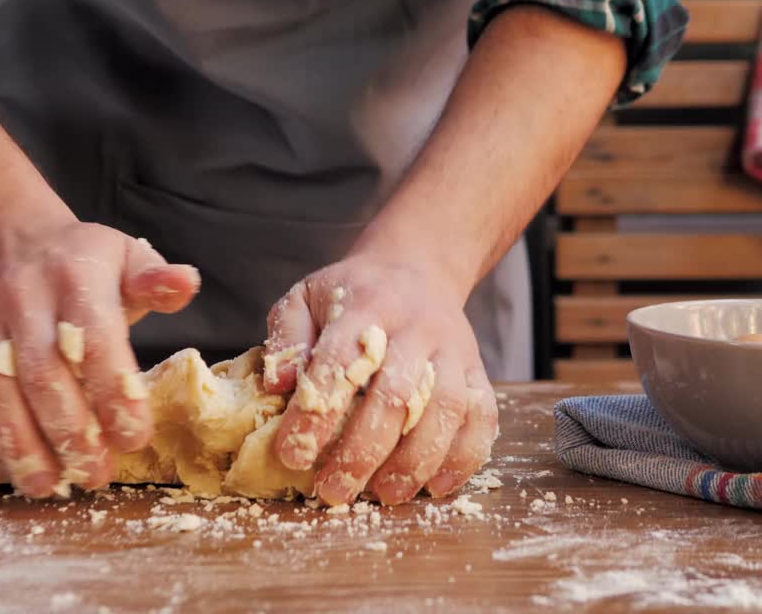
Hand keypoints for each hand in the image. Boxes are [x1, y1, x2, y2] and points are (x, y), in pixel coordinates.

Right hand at [0, 218, 198, 497]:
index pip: (93, 338)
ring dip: (22, 446)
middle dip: (69, 432)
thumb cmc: (79, 260)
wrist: (4, 237)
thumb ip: (155, 280)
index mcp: (74, 276)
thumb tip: (186, 284)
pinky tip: (13, 471)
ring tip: (49, 485)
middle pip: (42, 374)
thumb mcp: (125, 255)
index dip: (113, 390)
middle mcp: (24, 301)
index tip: (135, 437)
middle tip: (96, 474)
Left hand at [264, 256, 498, 505]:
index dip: (316, 415)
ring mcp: (453, 349)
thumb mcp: (306, 297)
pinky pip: (483, 416)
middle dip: (363, 451)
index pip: (340, 365)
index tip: (292, 455)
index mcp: (364, 307)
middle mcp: (415, 327)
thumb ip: (288, 337)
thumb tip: (278, 385)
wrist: (418, 266)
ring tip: (386, 495)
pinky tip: (437, 487)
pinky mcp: (477, 369)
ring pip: (445, 409)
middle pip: (396, 395)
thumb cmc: (353, 293)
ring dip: (416, 461)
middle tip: (335, 491)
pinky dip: (465, 456)